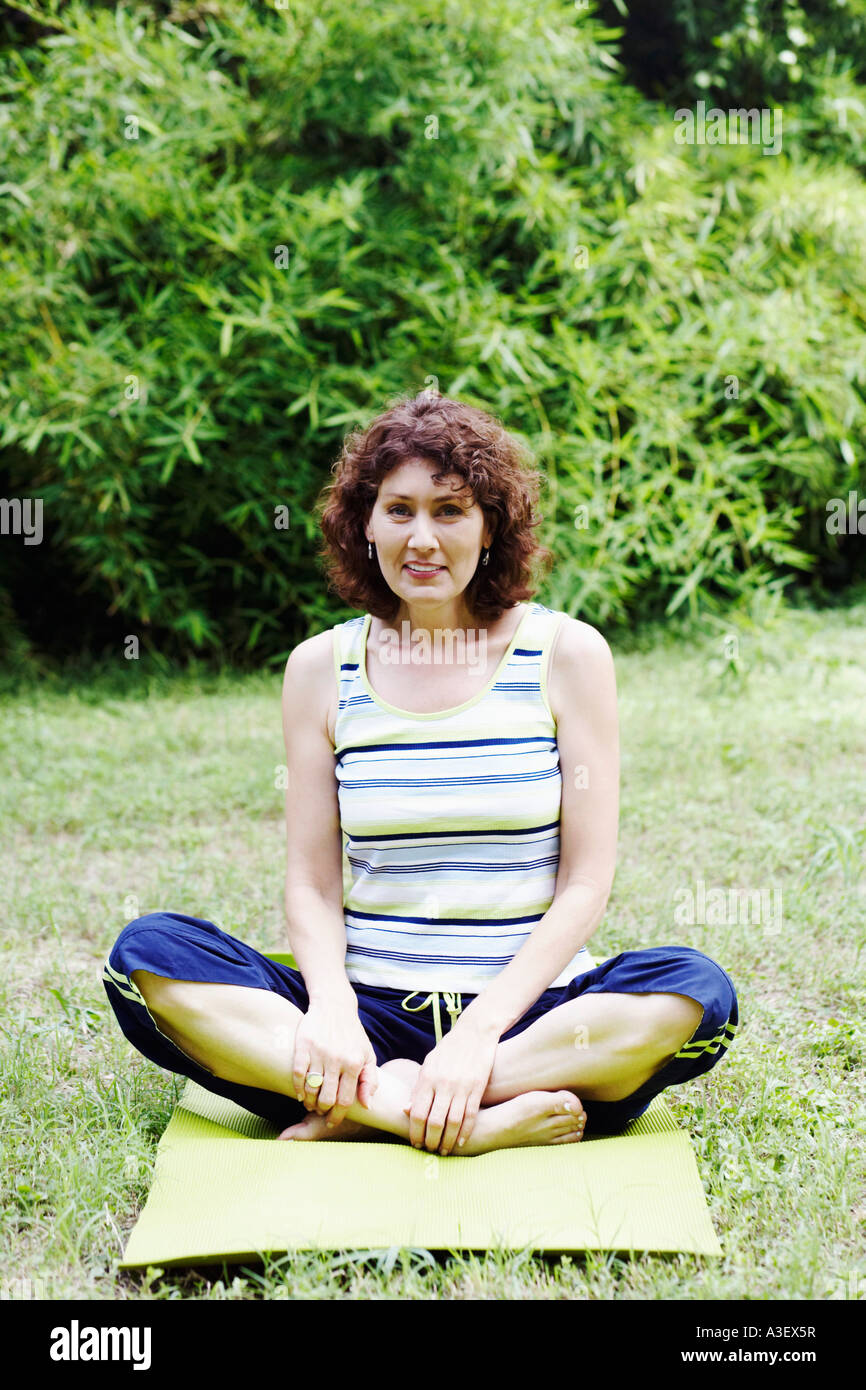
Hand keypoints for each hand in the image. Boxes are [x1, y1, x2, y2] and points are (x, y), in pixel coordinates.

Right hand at [291, 1002, 377, 1127]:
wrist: (335, 1006)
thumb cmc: (353, 1035)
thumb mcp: (368, 1055)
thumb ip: (370, 1081)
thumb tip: (367, 1106)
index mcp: (354, 1063)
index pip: (345, 1100)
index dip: (337, 1116)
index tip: (332, 1122)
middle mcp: (337, 1059)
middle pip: (327, 1098)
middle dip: (323, 1110)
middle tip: (320, 1111)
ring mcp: (320, 1052)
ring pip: (311, 1088)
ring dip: (309, 1102)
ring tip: (310, 1104)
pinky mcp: (304, 1045)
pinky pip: (298, 1073)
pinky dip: (297, 1087)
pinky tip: (300, 1093)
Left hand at [403, 1025, 498, 1155]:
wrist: (475, 1032)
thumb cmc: (448, 1049)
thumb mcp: (428, 1064)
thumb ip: (418, 1087)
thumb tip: (405, 1109)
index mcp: (428, 1078)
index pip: (417, 1112)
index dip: (415, 1131)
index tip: (415, 1142)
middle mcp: (443, 1084)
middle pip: (434, 1121)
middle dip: (430, 1140)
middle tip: (429, 1150)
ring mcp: (462, 1087)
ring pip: (453, 1122)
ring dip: (447, 1140)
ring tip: (443, 1150)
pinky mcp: (477, 1088)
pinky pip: (470, 1115)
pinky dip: (465, 1131)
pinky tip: (460, 1142)